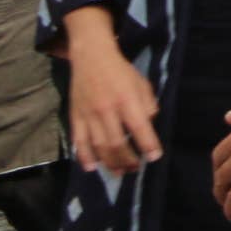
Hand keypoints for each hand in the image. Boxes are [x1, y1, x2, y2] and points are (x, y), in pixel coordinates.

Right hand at [63, 16, 161, 175]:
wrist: (91, 58)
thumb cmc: (121, 71)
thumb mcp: (141, 83)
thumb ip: (147, 104)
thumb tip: (149, 126)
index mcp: (126, 99)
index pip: (139, 127)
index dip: (148, 144)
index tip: (154, 157)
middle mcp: (107, 109)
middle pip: (116, 143)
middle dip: (128, 160)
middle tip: (136, 169)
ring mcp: (88, 115)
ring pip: (98, 146)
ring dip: (110, 163)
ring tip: (120, 172)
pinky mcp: (75, 117)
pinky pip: (79, 141)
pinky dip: (84, 157)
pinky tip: (92, 167)